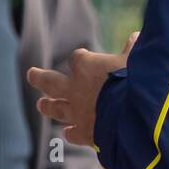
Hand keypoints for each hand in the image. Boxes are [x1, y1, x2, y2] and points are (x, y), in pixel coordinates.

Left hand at [27, 31, 139, 146]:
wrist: (135, 115)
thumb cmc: (137, 79)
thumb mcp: (138, 59)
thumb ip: (134, 48)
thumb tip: (137, 36)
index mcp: (86, 65)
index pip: (77, 58)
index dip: (82, 58)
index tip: (85, 58)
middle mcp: (75, 88)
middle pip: (51, 81)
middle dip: (40, 78)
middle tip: (31, 74)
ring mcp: (77, 112)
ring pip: (56, 108)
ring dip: (48, 106)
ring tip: (40, 104)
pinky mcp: (85, 132)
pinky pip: (73, 132)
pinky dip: (70, 132)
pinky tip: (67, 133)